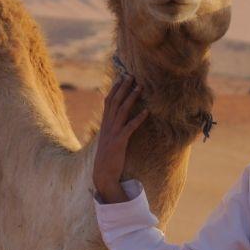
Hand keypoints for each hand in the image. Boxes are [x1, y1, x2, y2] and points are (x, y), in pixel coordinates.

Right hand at [92, 75, 148, 203]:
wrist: (102, 174)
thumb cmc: (107, 159)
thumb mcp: (109, 140)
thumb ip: (113, 129)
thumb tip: (118, 121)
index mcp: (105, 124)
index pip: (109, 102)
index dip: (115, 89)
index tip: (121, 77)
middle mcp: (108, 126)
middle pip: (115, 102)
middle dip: (123, 88)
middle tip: (131, 75)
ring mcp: (113, 133)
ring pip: (122, 111)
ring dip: (131, 98)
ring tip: (140, 87)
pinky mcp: (119, 142)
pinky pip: (130, 128)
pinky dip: (138, 119)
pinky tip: (147, 112)